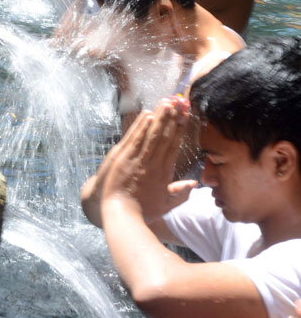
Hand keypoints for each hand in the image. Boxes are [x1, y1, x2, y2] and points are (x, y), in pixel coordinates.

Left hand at [100, 96, 196, 222]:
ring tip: (167, 102)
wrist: (121, 215)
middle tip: (179, 102)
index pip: (174, 145)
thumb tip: (196, 184)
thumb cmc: (143, 212)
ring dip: (159, 117)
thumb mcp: (166, 205)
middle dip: (172, 118)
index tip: (185, 115)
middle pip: (165, 136)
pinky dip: (141, 126)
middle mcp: (153, 163)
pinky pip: (135, 138)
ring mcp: (138, 159)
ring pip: (151, 134)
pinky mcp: (123, 158)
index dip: (180, 129)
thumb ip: (181, 193)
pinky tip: (148, 114)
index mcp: (164, 172)